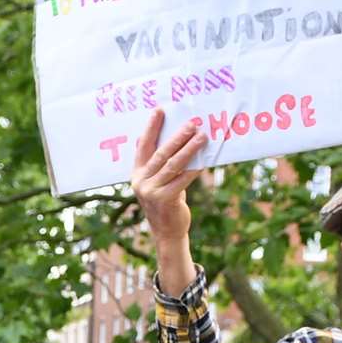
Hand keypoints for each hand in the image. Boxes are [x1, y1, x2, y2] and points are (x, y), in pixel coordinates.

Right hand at [129, 109, 206, 239]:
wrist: (167, 232)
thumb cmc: (166, 202)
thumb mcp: (157, 182)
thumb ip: (158, 165)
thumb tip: (169, 140)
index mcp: (136, 173)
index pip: (143, 146)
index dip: (151, 128)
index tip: (159, 110)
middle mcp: (140, 181)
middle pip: (161, 153)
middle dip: (177, 136)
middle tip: (192, 124)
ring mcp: (151, 191)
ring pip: (173, 164)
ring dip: (189, 149)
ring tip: (202, 137)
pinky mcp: (164, 199)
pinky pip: (183, 179)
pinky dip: (195, 168)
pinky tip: (205, 160)